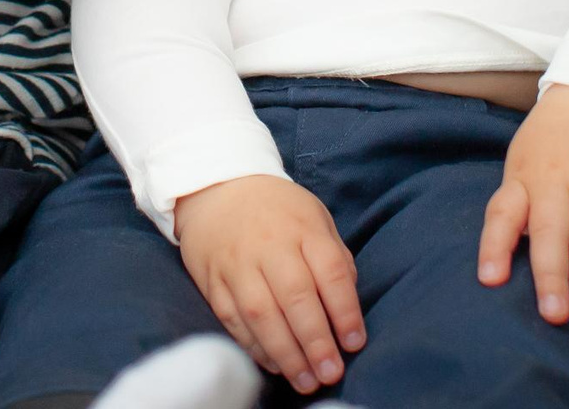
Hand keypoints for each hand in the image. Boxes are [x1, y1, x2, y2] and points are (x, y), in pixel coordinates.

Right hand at [172, 175, 364, 393]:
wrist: (216, 188)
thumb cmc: (277, 210)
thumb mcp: (314, 217)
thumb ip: (334, 257)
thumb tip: (348, 305)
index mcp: (303, 228)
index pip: (330, 271)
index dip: (345, 310)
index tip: (355, 342)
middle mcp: (269, 245)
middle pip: (295, 297)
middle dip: (316, 341)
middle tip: (331, 372)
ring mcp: (237, 263)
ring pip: (261, 313)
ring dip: (286, 353)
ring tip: (305, 380)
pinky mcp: (213, 280)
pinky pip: (232, 319)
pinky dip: (254, 346)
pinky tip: (274, 364)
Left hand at [478, 84, 568, 333]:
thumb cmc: (556, 139)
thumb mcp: (525, 161)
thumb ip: (517, 206)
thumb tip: (502, 263)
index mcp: (525, 177)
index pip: (503, 212)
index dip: (495, 246)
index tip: (490, 280)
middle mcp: (557, 177)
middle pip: (551, 230)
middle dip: (552, 276)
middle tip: (555, 317)